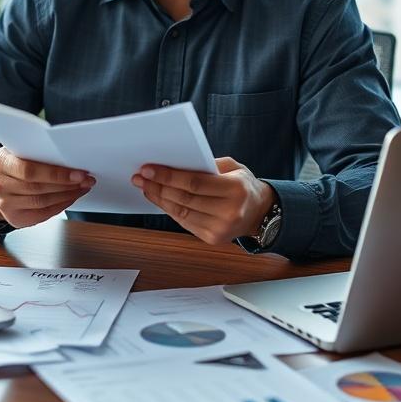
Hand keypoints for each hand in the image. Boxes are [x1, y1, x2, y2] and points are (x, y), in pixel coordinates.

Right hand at [0, 147, 95, 228]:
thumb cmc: (13, 164)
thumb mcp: (18, 151)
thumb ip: (36, 152)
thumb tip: (69, 157)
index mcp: (0, 162)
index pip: (30, 170)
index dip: (57, 174)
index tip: (79, 173)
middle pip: (38, 188)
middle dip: (67, 184)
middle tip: (86, 179)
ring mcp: (5, 204)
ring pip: (42, 202)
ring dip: (67, 195)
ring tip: (82, 187)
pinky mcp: (15, 218)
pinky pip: (43, 214)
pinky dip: (61, 205)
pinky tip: (71, 197)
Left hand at [131, 157, 276, 245]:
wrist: (260, 213)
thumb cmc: (243, 186)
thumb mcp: (233, 167)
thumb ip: (207, 164)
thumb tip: (175, 163)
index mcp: (235, 189)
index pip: (194, 183)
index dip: (168, 176)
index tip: (148, 169)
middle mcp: (229, 211)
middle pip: (184, 198)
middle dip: (158, 186)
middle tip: (140, 177)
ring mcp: (220, 228)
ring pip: (181, 212)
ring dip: (159, 199)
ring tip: (145, 187)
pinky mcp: (213, 238)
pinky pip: (184, 222)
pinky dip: (169, 210)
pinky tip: (159, 199)